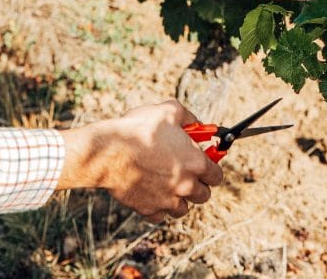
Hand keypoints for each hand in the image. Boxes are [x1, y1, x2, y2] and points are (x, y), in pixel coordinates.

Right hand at [57, 100, 222, 221]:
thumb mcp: (168, 110)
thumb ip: (188, 117)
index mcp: (195, 163)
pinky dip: (157, 207)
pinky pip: (159, 215)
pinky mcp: (147, 209)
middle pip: (203, 195)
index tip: (205, 162)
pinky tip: (151, 191)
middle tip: (185, 172)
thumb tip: (195, 122)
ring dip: (179, 198)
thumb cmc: (139, 128)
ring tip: (167, 183)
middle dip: (197, 184)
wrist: (109, 150)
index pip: (216, 176)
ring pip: (182, 209)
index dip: (212, 168)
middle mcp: (185, 186)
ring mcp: (166, 201)